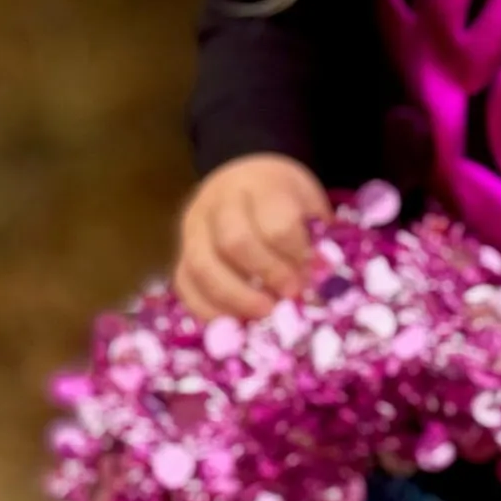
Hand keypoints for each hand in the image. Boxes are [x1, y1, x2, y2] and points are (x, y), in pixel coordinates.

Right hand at [174, 154, 330, 321]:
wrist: (246, 179)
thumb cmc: (284, 198)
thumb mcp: (309, 204)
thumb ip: (315, 237)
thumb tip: (318, 278)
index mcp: (261, 185)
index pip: (277, 224)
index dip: (295, 257)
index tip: (311, 275)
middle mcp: (220, 202)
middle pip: (235, 243)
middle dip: (266, 276)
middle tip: (289, 297)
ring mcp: (194, 227)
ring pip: (202, 266)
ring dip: (235, 298)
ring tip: (264, 314)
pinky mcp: (181, 251)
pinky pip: (184, 283)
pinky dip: (207, 309)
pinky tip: (235, 322)